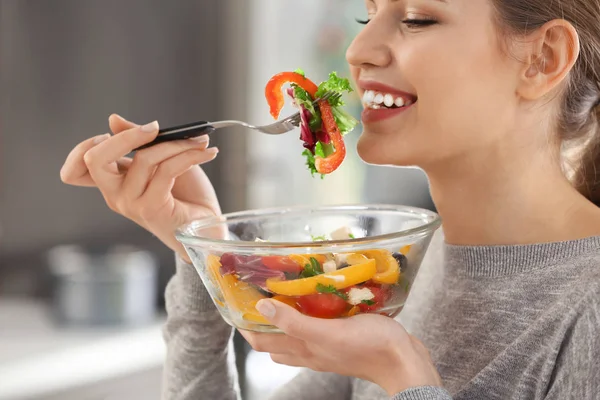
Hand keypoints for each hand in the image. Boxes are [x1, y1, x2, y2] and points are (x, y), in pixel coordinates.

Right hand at [60, 114, 220, 258]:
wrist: (207, 225)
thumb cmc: (186, 194)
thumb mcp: (162, 159)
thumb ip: (139, 141)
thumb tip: (113, 119)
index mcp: (112, 182)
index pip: (75, 170)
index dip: (83, 148)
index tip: (111, 132)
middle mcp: (115, 195)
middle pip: (95, 159)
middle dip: (127, 136)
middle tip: (156, 127)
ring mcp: (130, 204)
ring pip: (144, 158)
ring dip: (178, 144)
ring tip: (201, 142)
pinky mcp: (151, 208)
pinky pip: (167, 170)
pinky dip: (190, 155)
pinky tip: (208, 153)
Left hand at [240, 300, 442, 395]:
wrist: (403, 361)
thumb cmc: (368, 347)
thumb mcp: (328, 332)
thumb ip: (294, 323)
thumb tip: (261, 308)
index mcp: (302, 349)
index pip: (261, 341)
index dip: (245, 324)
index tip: (237, 300)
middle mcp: (309, 350)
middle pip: (274, 338)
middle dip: (261, 319)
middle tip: (256, 292)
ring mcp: (326, 347)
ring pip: (294, 334)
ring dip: (283, 317)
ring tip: (280, 293)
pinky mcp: (342, 339)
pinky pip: (315, 328)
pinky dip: (307, 315)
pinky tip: (316, 300)